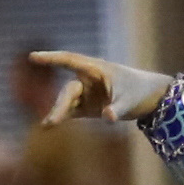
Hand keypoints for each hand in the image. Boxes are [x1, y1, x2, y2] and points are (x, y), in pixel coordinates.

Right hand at [28, 50, 168, 125]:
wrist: (150, 98)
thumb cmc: (140, 92)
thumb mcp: (130, 101)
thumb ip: (117, 109)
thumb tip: (108, 118)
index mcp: (96, 69)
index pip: (69, 60)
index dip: (51, 58)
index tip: (32, 57)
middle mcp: (88, 79)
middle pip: (68, 90)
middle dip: (59, 105)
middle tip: (51, 121)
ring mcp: (87, 93)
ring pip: (67, 102)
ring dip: (58, 113)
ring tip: (47, 126)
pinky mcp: (88, 106)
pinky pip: (71, 111)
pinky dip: (61, 118)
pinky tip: (48, 127)